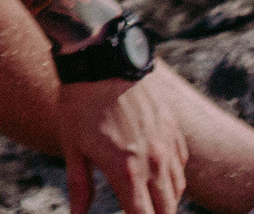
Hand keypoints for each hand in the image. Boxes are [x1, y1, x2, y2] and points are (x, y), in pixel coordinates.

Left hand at [58, 75, 190, 213]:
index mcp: (126, 171)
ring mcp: (166, 143)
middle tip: (140, 212)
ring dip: (167, 201)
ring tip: (150, 203)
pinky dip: (174, 177)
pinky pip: (181, 163)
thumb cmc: (80, 100)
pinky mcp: (172, 126)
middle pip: (167, 209)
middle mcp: (153, 161)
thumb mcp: (72, 145)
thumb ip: (79, 186)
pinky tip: (160, 176)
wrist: (103, 56)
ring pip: (178, 188)